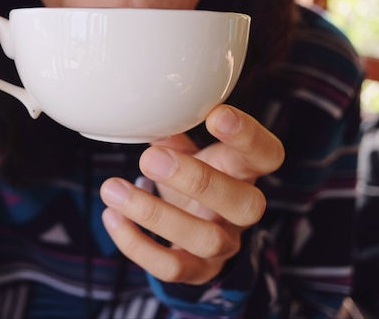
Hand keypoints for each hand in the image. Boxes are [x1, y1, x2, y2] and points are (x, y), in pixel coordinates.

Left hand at [100, 104, 283, 284]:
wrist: (198, 229)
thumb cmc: (194, 177)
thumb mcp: (192, 151)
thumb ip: (175, 130)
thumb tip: (147, 107)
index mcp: (244, 171)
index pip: (267, 154)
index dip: (248, 136)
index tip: (216, 115)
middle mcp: (242, 211)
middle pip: (243, 203)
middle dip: (196, 180)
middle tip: (150, 158)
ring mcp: (224, 245)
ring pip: (205, 239)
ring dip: (154, 213)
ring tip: (112, 189)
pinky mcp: (198, 272)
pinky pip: (172, 268)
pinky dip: (136, 244)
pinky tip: (111, 216)